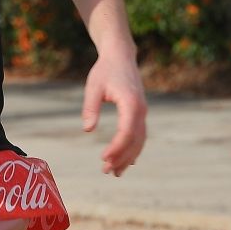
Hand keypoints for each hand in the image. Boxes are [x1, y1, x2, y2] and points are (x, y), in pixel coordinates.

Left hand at [81, 51, 147, 176]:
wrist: (120, 57)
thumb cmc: (105, 70)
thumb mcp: (93, 86)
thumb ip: (90, 107)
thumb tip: (87, 130)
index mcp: (131, 103)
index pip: (127, 132)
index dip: (117, 148)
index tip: (103, 158)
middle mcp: (141, 110)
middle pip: (135, 140)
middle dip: (122, 158)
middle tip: (106, 171)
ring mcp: (142, 112)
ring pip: (139, 140)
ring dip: (128, 157)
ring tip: (115, 172)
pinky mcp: (139, 113)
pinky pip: (139, 135)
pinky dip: (133, 149)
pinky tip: (127, 162)